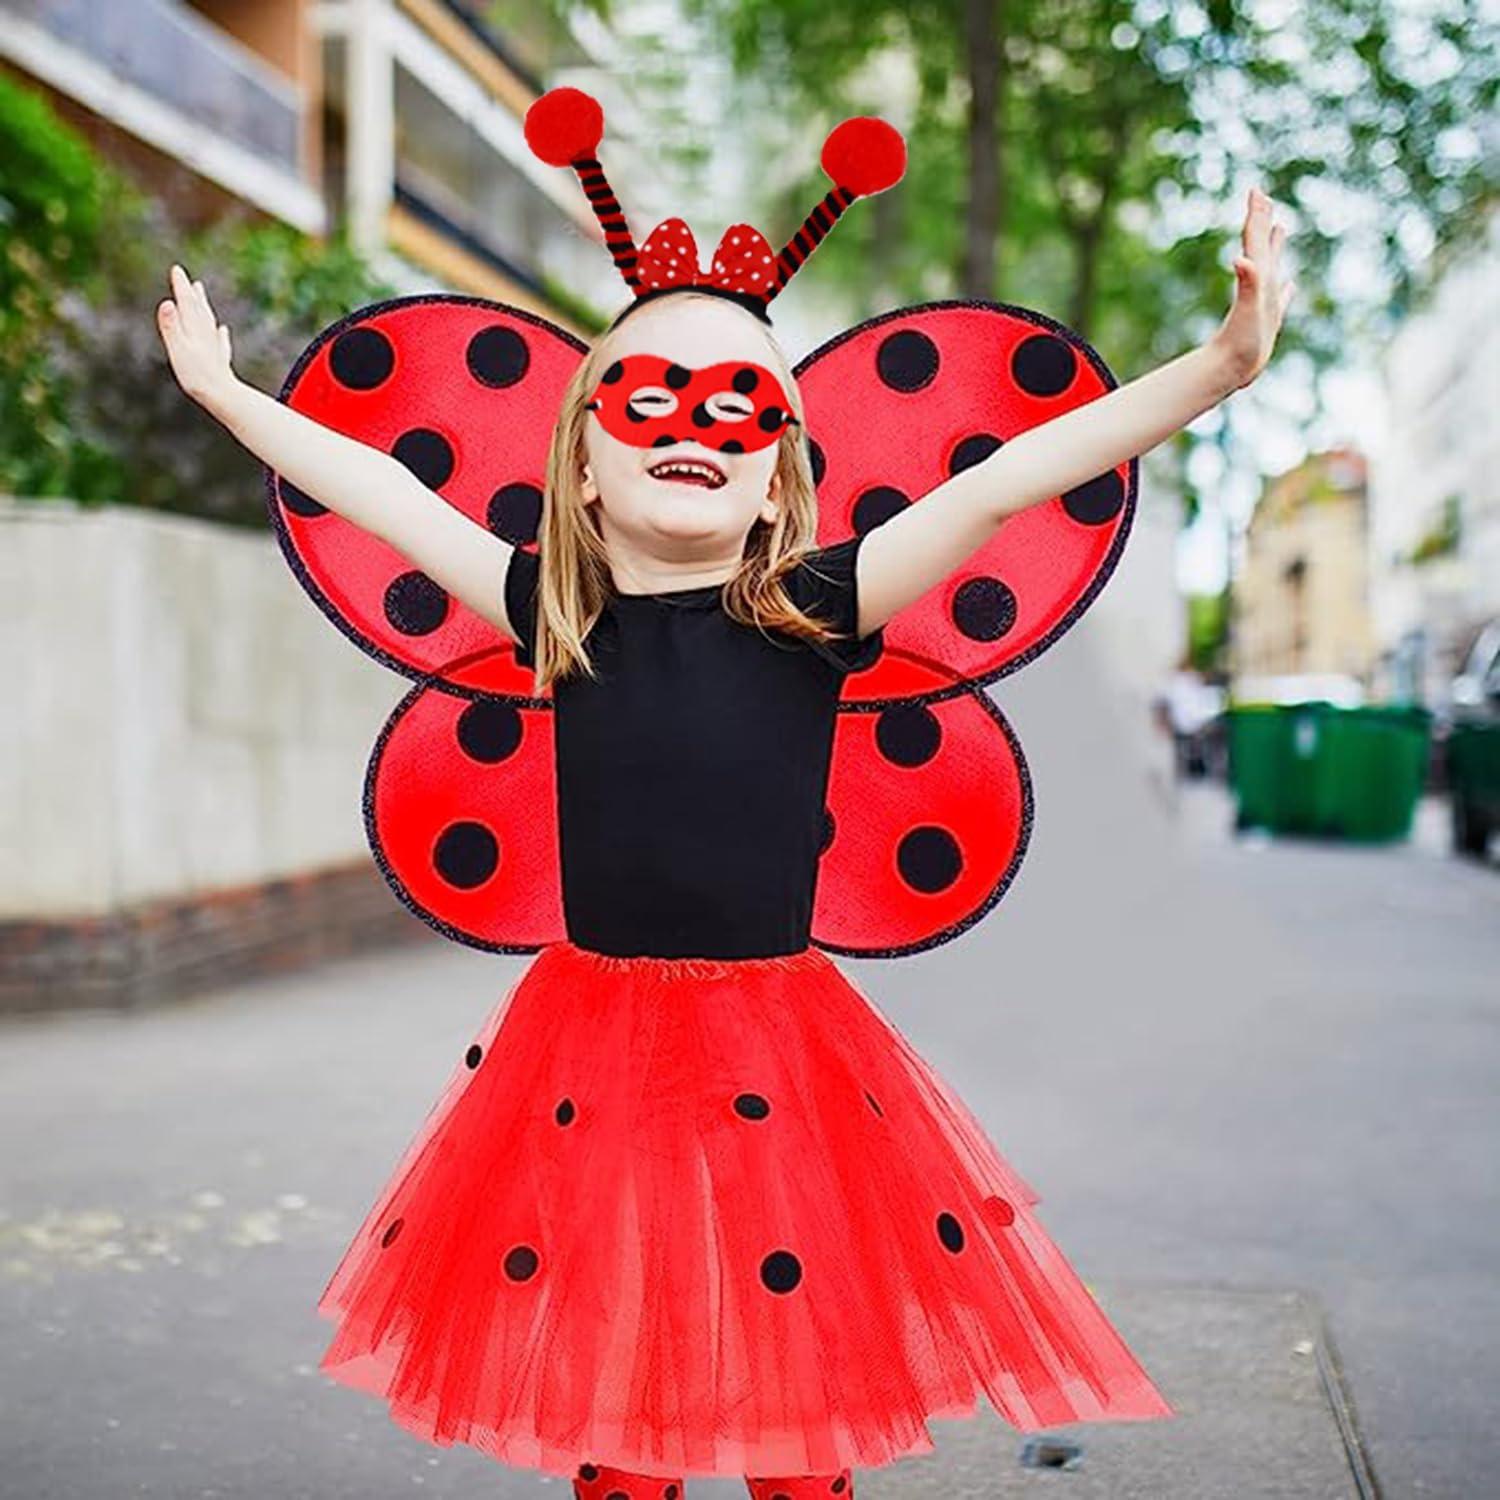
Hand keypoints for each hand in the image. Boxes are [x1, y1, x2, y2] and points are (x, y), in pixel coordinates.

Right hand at [156, 263, 237, 411]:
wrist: (222, 397)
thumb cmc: (197, 376)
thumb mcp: (178, 350)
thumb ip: (171, 327)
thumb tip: (167, 303)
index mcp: (195, 331)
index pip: (187, 303)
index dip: (181, 287)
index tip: (177, 270)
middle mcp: (207, 336)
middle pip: (199, 310)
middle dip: (192, 294)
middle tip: (189, 279)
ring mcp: (215, 347)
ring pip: (209, 321)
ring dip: (204, 307)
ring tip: (201, 295)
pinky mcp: (221, 361)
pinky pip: (220, 341)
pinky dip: (219, 332)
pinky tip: (222, 330)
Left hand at [1211, 186, 1295, 389]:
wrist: (1228, 370)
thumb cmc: (1239, 341)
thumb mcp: (1248, 308)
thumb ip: (1248, 281)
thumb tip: (1241, 258)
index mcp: (1256, 277)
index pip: (1254, 239)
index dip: (1256, 215)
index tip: (1255, 190)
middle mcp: (1258, 285)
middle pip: (1260, 245)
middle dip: (1262, 220)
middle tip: (1263, 196)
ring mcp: (1263, 301)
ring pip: (1271, 266)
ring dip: (1274, 245)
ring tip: (1279, 227)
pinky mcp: (1268, 320)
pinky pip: (1281, 298)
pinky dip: (1286, 288)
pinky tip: (1289, 285)